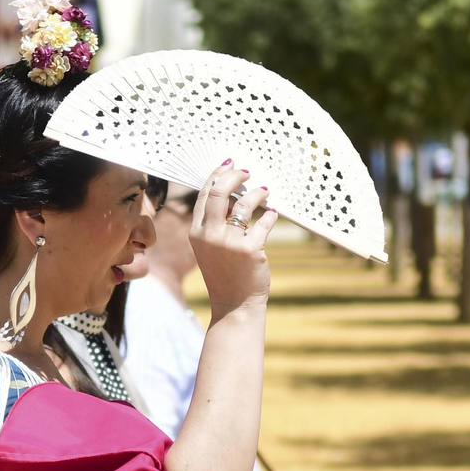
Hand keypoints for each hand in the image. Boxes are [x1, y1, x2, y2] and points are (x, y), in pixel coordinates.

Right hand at [190, 163, 277, 317]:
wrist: (234, 305)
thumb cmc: (225, 274)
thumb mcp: (210, 248)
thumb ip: (215, 224)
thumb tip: (231, 196)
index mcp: (197, 232)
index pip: (205, 193)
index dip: (218, 174)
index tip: (230, 165)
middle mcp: (209, 235)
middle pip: (219, 190)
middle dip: (235, 175)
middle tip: (247, 173)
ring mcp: (229, 242)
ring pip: (244, 203)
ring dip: (257, 193)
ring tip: (265, 191)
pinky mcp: (250, 250)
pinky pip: (264, 222)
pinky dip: (270, 215)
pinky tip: (273, 213)